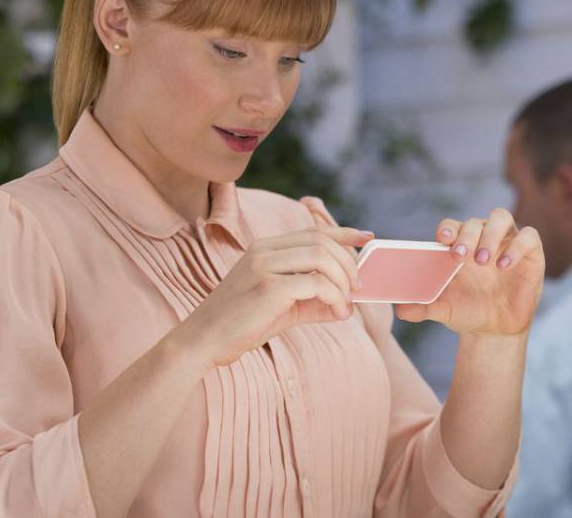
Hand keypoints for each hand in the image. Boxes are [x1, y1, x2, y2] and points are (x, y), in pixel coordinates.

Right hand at [185, 226, 375, 367]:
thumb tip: (346, 303)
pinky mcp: (268, 288)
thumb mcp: (282, 307)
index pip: (313, 231)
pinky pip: (316, 284)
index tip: (366, 238)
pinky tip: (336, 314)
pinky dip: (334, 298)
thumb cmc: (241, 324)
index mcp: (265, 248)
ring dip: (343, 283)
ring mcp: (265, 267)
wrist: (204, 340)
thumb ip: (312, 299)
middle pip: (322, 242)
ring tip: (346, 306)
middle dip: (348, 264)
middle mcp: (264, 250)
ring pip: (322, 259)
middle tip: (357, 289)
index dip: (343, 233)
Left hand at [394, 208, 543, 336]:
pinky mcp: (530, 252)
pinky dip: (516, 247)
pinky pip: (528, 237)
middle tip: (460, 257)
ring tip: (483, 261)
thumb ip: (423, 308)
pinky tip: (505, 266)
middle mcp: (482, 238)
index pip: (451, 226)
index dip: (447, 229)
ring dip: (490, 235)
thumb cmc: (467, 311)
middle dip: (467, 235)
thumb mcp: (444, 311)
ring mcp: (507, 242)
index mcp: (459, 246)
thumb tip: (400, 310)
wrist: (495, 329)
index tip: (442, 241)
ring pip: (501, 218)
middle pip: (474, 221)